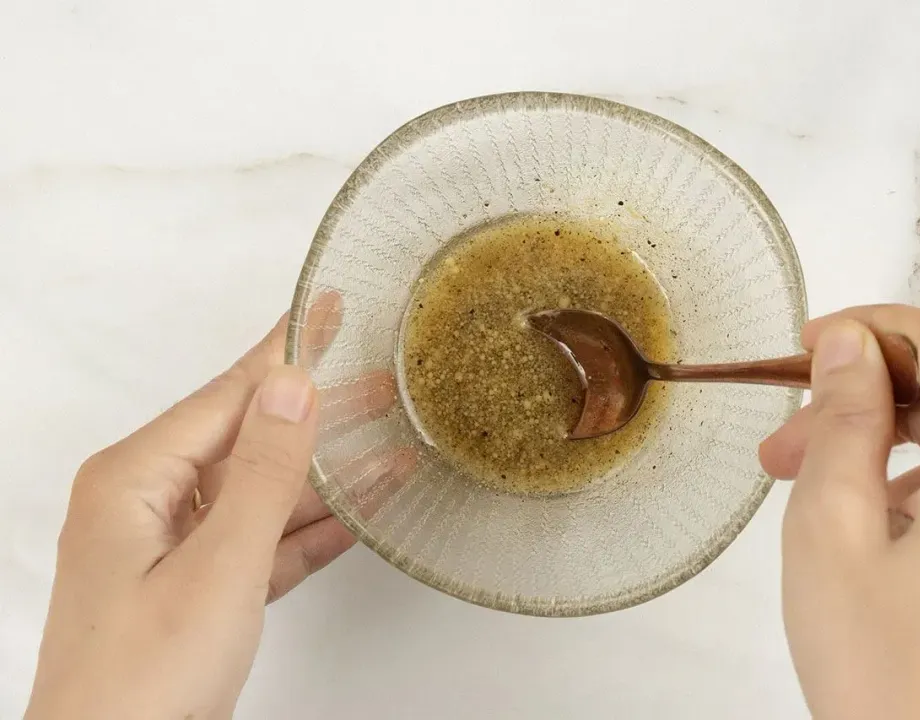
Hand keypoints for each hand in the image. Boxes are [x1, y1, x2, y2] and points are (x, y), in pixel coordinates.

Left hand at [25, 294, 414, 719]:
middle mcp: (148, 503)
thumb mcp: (216, 570)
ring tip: (389, 442)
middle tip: (381, 378)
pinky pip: (263, 540)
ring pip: (263, 491)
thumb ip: (261, 475)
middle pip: (250, 437)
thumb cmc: (140, 685)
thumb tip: (292, 388)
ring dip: (327, 475)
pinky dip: (310, 529)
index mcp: (134, 480)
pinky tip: (360, 512)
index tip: (328, 307)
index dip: (287, 348)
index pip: (229, 395)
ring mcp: (172, 548)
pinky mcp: (198, 589)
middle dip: (320, 412)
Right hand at [760, 305, 919, 719]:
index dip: (864, 330)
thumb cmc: (880, 662)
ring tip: (807, 489)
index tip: (801, 348)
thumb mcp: (831, 522)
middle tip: (780, 445)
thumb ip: (843, 415)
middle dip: (859, 404)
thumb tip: (848, 341)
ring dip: (882, 451)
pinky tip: (866, 530)